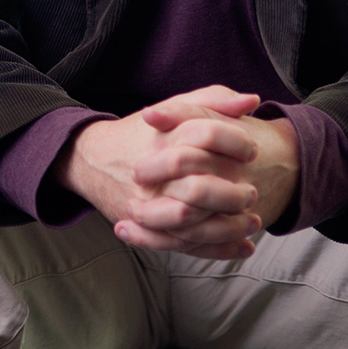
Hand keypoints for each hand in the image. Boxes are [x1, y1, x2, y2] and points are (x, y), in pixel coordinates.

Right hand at [57, 85, 265, 259]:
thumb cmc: (143, 132)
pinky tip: (243, 246)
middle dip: (233, 194)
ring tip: (254, 221)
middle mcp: (153, 171)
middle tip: (252, 193)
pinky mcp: (144, 227)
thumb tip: (253, 102)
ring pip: (191, 223)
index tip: (253, 151)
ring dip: (229, 227)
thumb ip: (213, 99)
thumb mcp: (175, 107)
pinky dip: (217, 249)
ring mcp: (147, 202)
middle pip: (198, 188)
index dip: (237, 143)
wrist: (93, 159)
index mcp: (164, 136)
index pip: (207, 135)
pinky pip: (184, 245)